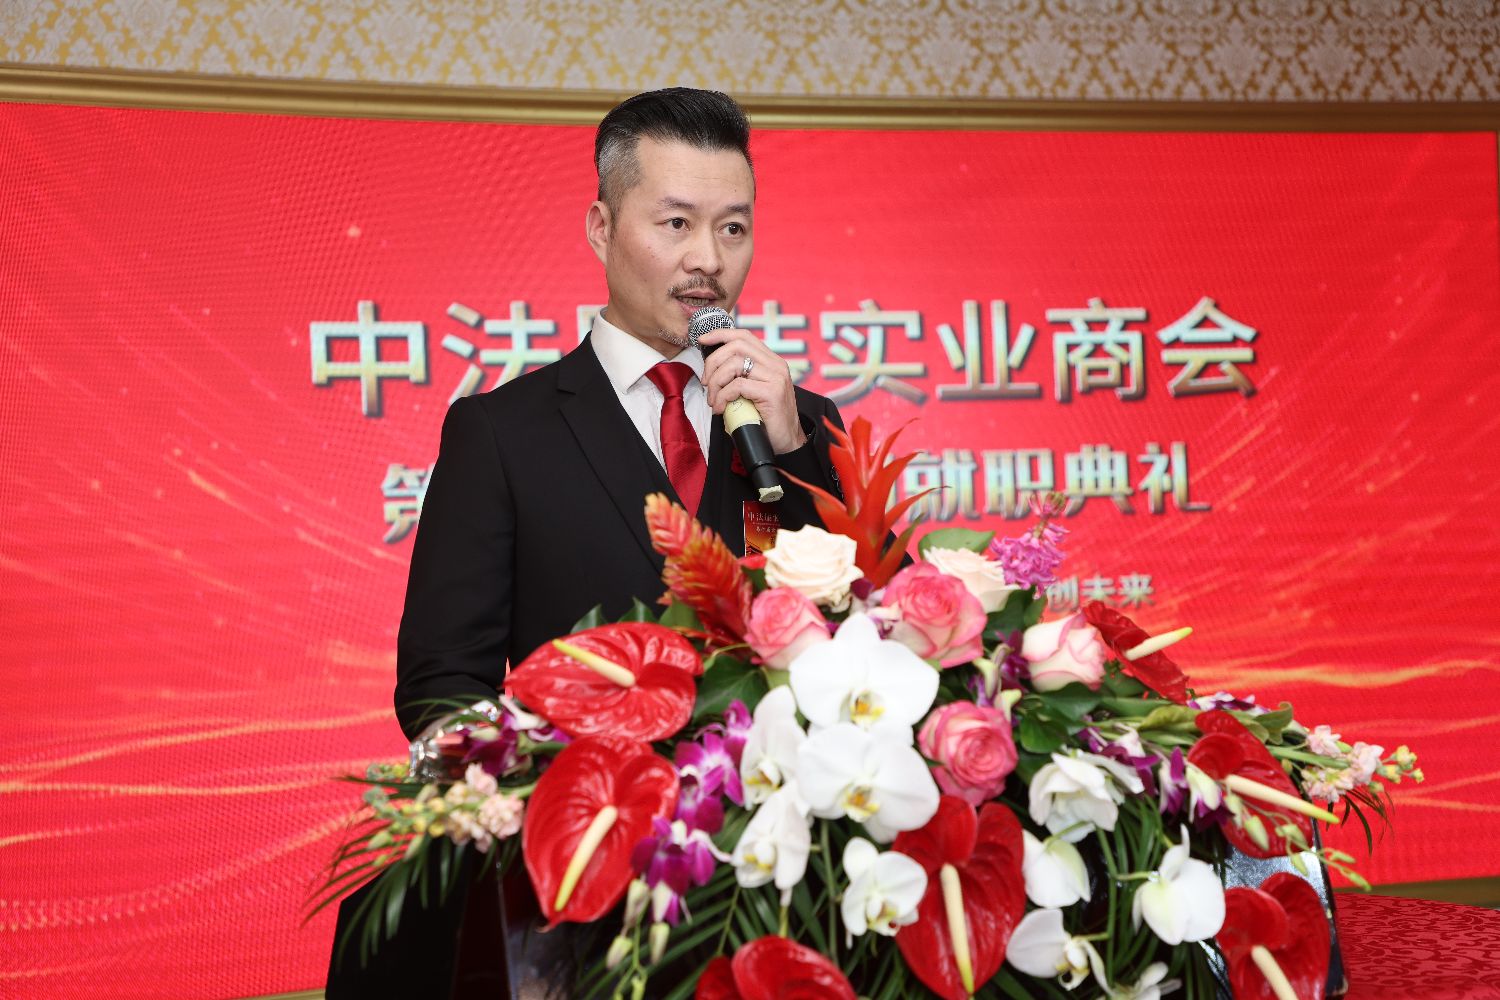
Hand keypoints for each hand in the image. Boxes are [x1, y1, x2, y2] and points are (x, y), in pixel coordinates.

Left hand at [696, 327, 805, 453]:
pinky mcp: (771, 393)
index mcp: (771, 361)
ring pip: (733, 365)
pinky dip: (723, 397)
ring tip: (714, 400)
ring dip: (715, 383)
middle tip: (706, 383)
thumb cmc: (766, 418)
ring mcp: (775, 377)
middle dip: (713, 362)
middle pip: (735, 346)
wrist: (788, 441)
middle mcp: (776, 365)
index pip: (744, 336)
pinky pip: (737, 386)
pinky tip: (721, 409)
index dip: (720, 334)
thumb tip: (711, 369)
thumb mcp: (753, 391)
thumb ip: (741, 376)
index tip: (702, 341)